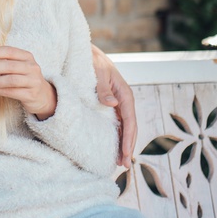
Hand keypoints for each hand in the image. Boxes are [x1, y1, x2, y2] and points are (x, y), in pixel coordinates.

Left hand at [0, 46, 56, 118]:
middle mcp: (31, 67)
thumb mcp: (19, 66)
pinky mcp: (31, 94)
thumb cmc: (25, 78)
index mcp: (27, 56)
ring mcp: (33, 81)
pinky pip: (11, 92)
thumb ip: (4, 62)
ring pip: (10, 80)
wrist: (43, 96)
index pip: (9, 51)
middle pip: (9, 65)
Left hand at [93, 44, 135, 167]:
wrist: (87, 51)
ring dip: (123, 144)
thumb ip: (104, 88)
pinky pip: (116, 123)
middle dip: (128, 146)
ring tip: (120, 162)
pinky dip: (117, 136)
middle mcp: (123, 100)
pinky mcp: (110, 104)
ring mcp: (117, 103)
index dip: (128, 139)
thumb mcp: (99, 72)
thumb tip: (112, 103)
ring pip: (124, 127)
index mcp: (124, 93)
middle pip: (129, 127)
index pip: (129, 121)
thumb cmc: (93, 60)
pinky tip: (113, 147)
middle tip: (123, 165)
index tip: (125, 154)